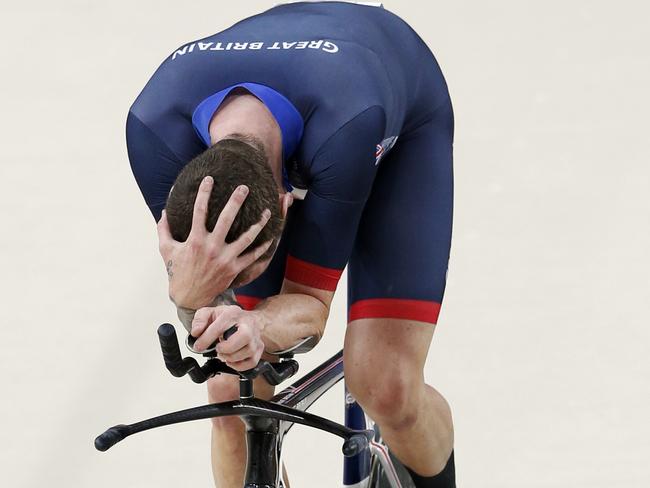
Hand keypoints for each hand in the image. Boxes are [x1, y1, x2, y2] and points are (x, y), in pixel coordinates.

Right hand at [157, 176, 272, 308]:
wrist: (189, 297)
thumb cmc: (177, 271)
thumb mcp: (166, 249)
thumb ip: (163, 228)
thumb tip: (163, 210)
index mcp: (195, 240)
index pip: (199, 211)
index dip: (203, 193)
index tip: (209, 178)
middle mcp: (211, 248)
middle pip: (226, 219)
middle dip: (236, 201)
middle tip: (244, 187)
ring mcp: (225, 259)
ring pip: (246, 238)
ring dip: (258, 224)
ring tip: (267, 211)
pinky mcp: (234, 269)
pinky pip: (251, 256)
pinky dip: (262, 247)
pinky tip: (271, 236)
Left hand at [191, 305, 265, 370]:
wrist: (243, 319)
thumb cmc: (226, 318)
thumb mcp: (209, 313)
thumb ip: (199, 320)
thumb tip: (196, 332)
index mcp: (233, 313)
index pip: (220, 326)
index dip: (206, 339)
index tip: (198, 347)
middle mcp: (248, 323)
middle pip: (245, 336)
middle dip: (228, 347)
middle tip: (218, 349)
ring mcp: (255, 336)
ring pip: (249, 351)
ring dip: (232, 357)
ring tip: (223, 354)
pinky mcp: (259, 347)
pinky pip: (252, 362)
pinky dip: (239, 365)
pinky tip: (231, 360)